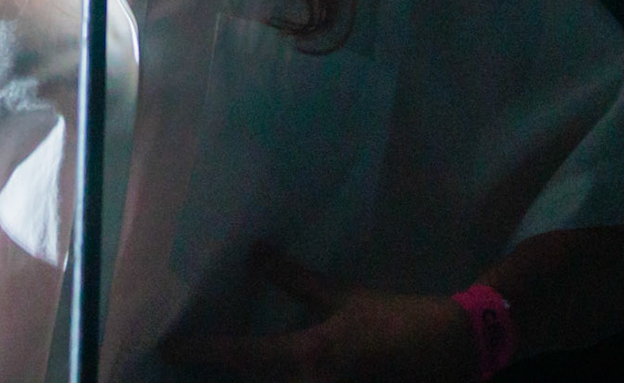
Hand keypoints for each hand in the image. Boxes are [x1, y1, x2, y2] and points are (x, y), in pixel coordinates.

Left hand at [163, 249, 476, 382]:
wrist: (454, 348)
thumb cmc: (397, 319)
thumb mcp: (343, 299)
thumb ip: (295, 280)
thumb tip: (256, 253)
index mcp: (310, 357)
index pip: (243, 356)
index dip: (203, 351)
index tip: (169, 348)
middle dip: (225, 374)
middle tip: (190, 359)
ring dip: (255, 380)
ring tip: (226, 368)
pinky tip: (275, 373)